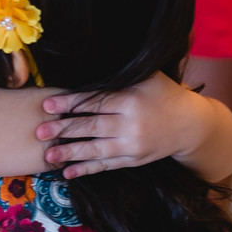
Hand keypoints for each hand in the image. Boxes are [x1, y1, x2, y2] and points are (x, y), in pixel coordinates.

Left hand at [36, 71, 212, 177]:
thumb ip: (119, 74)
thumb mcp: (146, 77)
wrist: (191, 125)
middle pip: (92, 127)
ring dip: (70, 152)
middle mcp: (131, 125)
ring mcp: (132, 146)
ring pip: (96, 150)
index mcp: (131, 101)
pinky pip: (106, 166)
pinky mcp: (134, 160)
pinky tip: (68, 173)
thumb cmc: (164, 94)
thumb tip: (89, 58)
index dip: (70, 103)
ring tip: (48, 155)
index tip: (48, 105)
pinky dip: (87, 169)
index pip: (95, 102)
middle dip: (64, 129)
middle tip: (40, 131)